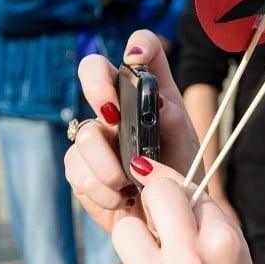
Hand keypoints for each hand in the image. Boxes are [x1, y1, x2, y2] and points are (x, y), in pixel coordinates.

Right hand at [65, 30, 199, 233]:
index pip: (144, 50)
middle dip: (96, 85)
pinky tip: (121, 198)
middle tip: (112, 112)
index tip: (136, 59)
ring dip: (107, 162)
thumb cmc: (181, 175)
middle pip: (93, 69)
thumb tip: (157, 104)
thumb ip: (173, 123)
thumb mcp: (187, 147)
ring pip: (86, 131)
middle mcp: (119, 105)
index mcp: (152, 92)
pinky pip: (78, 168)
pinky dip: (101, 188)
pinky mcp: (81, 165)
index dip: (138, 44)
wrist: (168, 219)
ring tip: (129, 183)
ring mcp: (97, 134)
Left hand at [105, 159, 261, 263]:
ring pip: (124, 232)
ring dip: (135, 247)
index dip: (171, 187)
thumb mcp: (235, 258)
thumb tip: (161, 180)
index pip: (186, 188)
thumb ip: (206, 222)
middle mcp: (191, 258)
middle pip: (154, 195)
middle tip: (155, 222)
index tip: (153, 178)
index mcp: (224, 241)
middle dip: (150, 202)